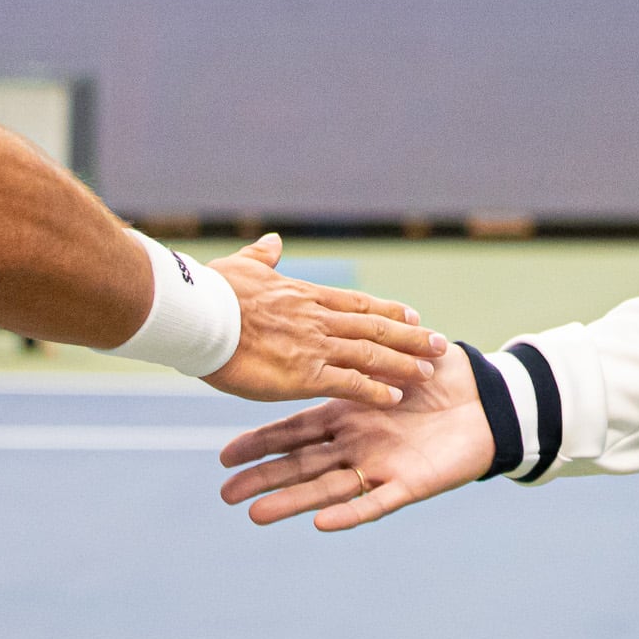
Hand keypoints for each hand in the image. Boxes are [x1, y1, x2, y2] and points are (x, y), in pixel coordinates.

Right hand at [205, 234, 447, 408]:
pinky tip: (396, 398)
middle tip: (439, 344)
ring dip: (403, 363)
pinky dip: (375, 391)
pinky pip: (349, 384)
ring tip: (428, 372)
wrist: (199, 314)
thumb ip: (263, 257)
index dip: (387, 311)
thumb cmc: (212, 291)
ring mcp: (314, 346)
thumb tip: (273, 241)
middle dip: (410, 337)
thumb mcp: (243, 265)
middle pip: (375, 328)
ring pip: (371, 354)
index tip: (412, 315)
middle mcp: (318, 319)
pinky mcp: (303, 375)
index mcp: (305, 295)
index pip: (357, 304)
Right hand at [219, 342, 494, 530]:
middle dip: (262, 479)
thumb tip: (326, 323)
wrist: (488, 401)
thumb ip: (361, 350)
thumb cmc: (443, 374)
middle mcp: (357, 446)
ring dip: (292, 502)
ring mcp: (380, 467)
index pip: (296, 432)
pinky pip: (375, 503)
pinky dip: (349, 513)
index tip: (226, 456)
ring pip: (327, 489)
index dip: (262, 443)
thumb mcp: (395, 356)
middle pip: (301, 466)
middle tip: (224, 494)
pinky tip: (320, 522)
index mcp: (349, 415)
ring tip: (255, 515)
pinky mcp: (409, 485)